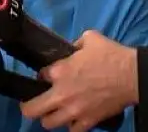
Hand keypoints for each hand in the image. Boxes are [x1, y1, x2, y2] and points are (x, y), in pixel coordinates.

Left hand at [20, 30, 137, 131]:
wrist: (133, 75)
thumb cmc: (111, 56)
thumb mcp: (89, 38)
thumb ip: (75, 43)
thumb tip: (72, 48)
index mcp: (58, 72)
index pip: (40, 76)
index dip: (43, 75)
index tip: (48, 76)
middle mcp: (61, 94)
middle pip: (31, 109)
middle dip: (28, 106)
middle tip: (31, 103)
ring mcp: (74, 110)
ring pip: (48, 123)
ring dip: (49, 118)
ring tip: (52, 112)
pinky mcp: (88, 121)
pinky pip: (73, 131)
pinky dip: (71, 126)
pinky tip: (72, 120)